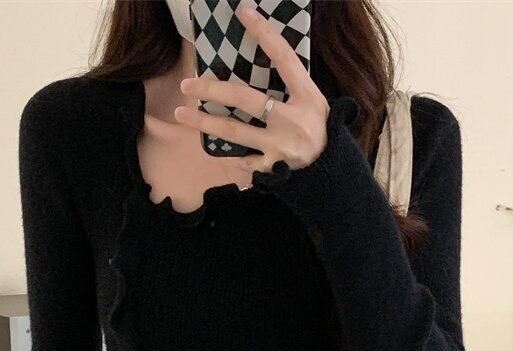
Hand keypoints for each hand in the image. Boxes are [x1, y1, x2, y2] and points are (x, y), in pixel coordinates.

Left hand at [175, 0, 329, 174]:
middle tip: (188, 84)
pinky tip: (219, 150)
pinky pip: (244, 161)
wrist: (331, 172)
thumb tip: (266, 56)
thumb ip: (292, 85)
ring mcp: (281, 147)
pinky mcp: (273, 169)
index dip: (264, 34)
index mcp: (307, 98)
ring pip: (235, 132)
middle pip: (246, 99)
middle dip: (214, 89)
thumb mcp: (313, 103)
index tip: (244, 13)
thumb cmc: (320, 131)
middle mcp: (293, 122)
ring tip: (181, 113)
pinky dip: (232, 157)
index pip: (284, 58)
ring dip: (205, 123)